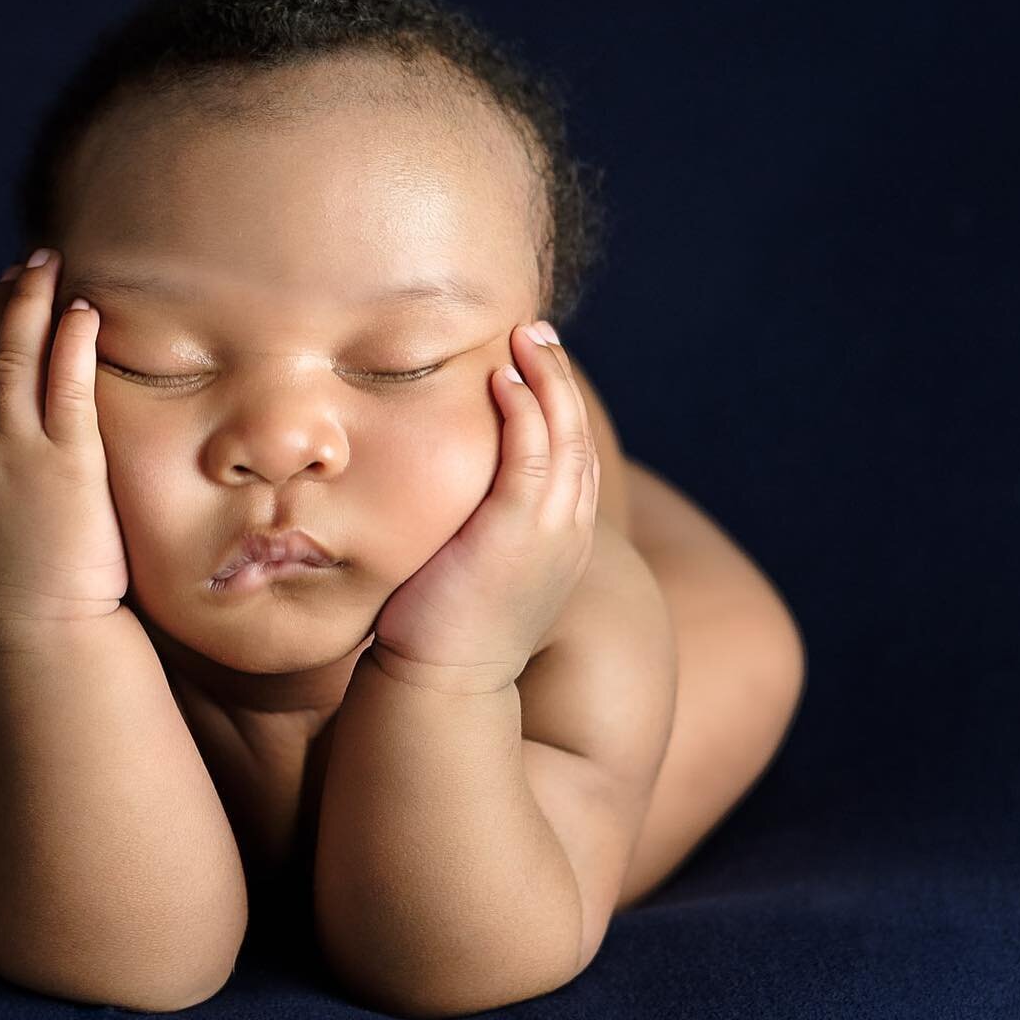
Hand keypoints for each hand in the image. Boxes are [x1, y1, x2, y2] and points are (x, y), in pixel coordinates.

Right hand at [0, 248, 129, 650]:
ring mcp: (12, 452)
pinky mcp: (66, 463)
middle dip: (1, 301)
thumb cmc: (15, 578)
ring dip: (32, 302)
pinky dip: (70, 341)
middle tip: (29, 266)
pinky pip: (65, 385)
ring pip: (13, 356)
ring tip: (52, 269)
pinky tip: (83, 313)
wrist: (38, 628)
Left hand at [368, 320, 600, 691]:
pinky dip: (523, 411)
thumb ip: (474, 533)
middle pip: (577, 436)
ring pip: (562, 436)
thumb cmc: (443, 633)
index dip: (558, 406)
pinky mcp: (517, 531)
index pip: (571, 457)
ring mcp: (549, 531)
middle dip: (559, 380)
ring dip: (545, 380)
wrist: (444, 685)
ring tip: (524, 338)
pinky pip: (530, 455)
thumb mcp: (473, 572)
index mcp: (561, 541)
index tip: (535, 365)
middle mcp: (568, 532)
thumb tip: (444, 507)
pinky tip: (502, 378)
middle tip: (537, 333)